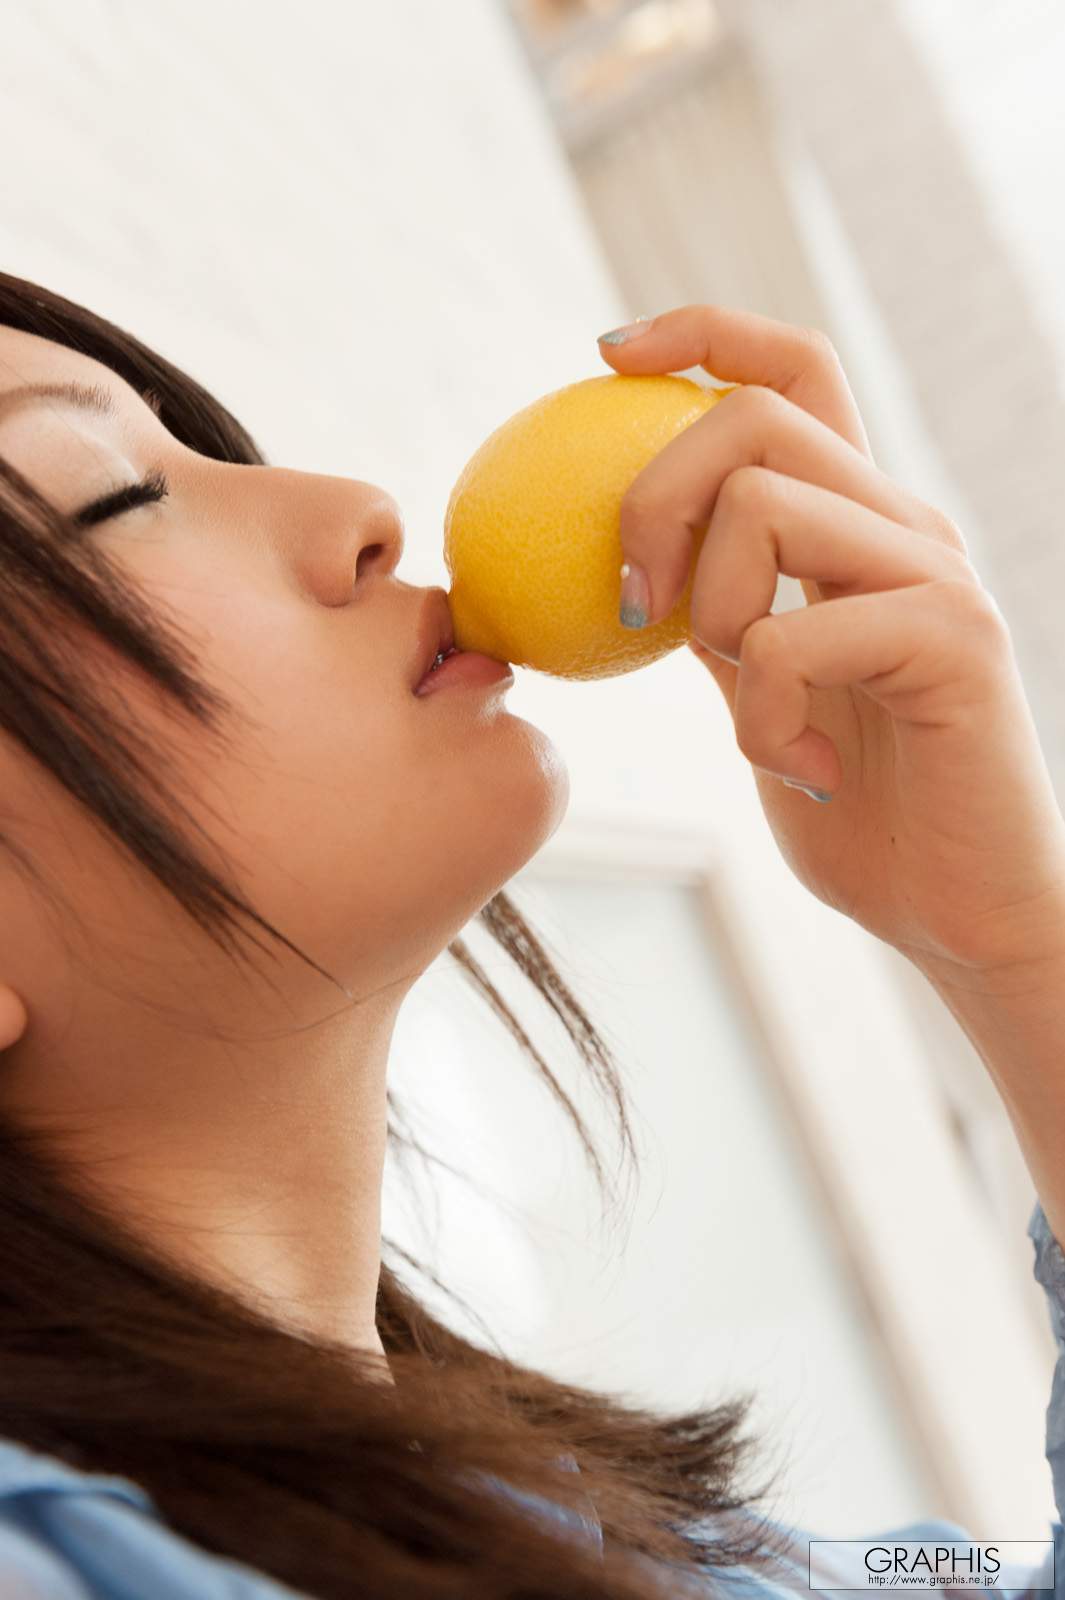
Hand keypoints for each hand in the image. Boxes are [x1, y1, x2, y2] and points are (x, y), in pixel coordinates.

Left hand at [598, 304, 1064, 983]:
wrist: (964, 911)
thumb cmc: (860, 808)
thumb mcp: (760, 695)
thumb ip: (715, 619)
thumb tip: (625, 569)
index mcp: (858, 523)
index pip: (791, 373)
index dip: (701, 333)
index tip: (608, 355)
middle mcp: (904, 526)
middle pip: (756, 416)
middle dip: (655, 498)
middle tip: (636, 608)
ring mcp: (936, 576)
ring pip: (765, 502)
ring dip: (713, 618)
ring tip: (757, 709)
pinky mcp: (954, 641)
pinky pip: (794, 633)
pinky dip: (765, 719)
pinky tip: (809, 771)